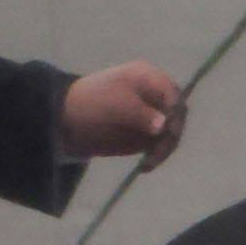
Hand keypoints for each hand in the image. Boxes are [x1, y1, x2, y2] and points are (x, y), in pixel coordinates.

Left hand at [63, 61, 188, 168]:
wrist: (68, 120)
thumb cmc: (91, 102)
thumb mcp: (115, 103)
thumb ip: (140, 113)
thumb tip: (164, 126)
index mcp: (148, 78)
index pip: (172, 93)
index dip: (174, 111)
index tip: (168, 130)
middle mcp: (155, 95)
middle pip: (177, 114)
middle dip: (171, 133)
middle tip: (159, 151)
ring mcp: (152, 115)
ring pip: (171, 132)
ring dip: (165, 148)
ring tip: (149, 163)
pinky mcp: (147, 133)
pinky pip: (160, 145)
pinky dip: (157, 156)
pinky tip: (146, 166)